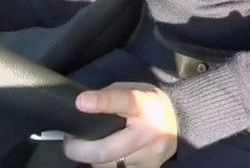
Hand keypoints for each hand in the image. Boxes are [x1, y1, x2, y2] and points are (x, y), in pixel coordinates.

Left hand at [63, 82, 178, 167]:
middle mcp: (151, 132)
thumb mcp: (135, 89)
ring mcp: (150, 156)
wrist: (179, 123)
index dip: (102, 103)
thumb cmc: (148, 104)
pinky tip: (107, 156)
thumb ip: (111, 96)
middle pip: (105, 149)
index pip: (125, 102)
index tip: (80, 102)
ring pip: (106, 165)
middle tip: (70, 142)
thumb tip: (82, 107)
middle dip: (79, 149)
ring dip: (91, 158)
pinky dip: (105, 165)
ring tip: (89, 147)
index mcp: (146, 105)